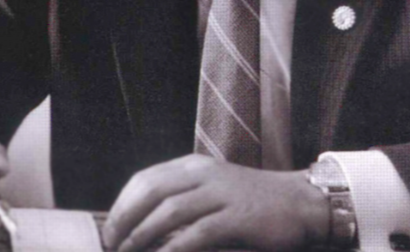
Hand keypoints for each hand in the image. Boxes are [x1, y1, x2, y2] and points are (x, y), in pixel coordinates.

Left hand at [102, 154, 329, 251]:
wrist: (300, 203)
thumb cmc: (252, 203)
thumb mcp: (213, 189)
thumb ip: (182, 198)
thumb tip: (141, 224)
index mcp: (194, 166)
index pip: (145, 179)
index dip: (122, 205)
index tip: (109, 231)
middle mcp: (205, 174)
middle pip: (151, 192)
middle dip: (125, 221)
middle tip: (113, 247)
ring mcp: (222, 193)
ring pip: (169, 211)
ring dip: (143, 236)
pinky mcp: (237, 217)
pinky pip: (197, 233)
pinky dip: (174, 249)